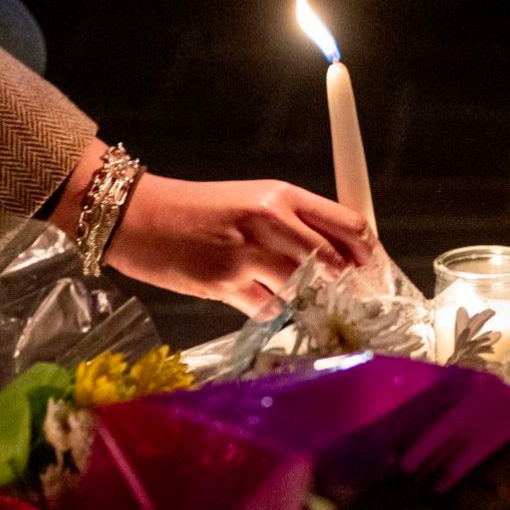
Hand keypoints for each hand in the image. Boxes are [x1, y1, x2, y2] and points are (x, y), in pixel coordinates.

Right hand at [57, 140, 377, 314]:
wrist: (135, 215)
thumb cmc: (195, 210)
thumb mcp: (250, 201)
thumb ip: (294, 225)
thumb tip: (337, 257)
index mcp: (281, 195)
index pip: (349, 224)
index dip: (369, 253)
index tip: (374, 271)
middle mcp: (270, 221)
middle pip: (336, 263)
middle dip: (349, 288)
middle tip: (353, 303)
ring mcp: (248, 255)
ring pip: (306, 291)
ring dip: (311, 304)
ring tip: (304, 304)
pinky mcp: (225, 285)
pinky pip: (270, 311)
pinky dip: (274, 313)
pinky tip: (259, 303)